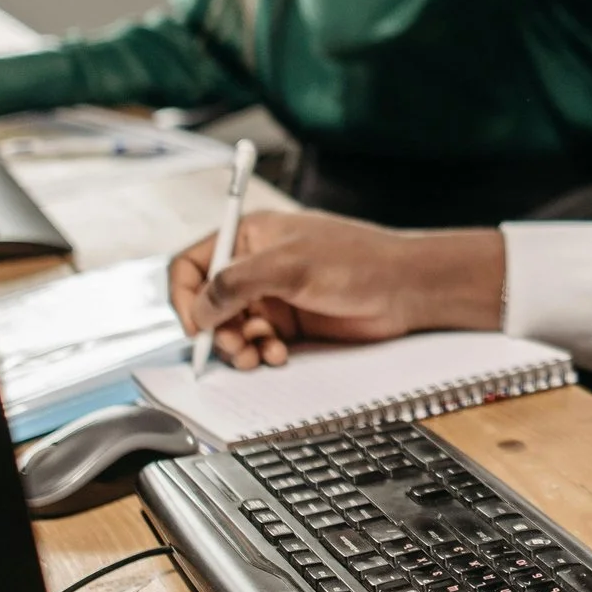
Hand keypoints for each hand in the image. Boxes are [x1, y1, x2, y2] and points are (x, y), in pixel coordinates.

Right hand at [167, 210, 505, 370]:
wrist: (406, 289)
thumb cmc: (357, 262)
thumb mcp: (290, 266)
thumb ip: (238, 283)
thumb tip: (200, 308)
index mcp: (249, 236)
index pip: (192, 265)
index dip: (185, 296)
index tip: (195, 325)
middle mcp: (255, 266)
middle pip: (207, 304)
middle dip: (215, 330)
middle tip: (233, 348)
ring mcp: (272, 295)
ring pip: (230, 328)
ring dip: (237, 346)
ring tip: (257, 355)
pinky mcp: (289, 322)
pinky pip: (256, 342)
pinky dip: (260, 352)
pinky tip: (277, 355)